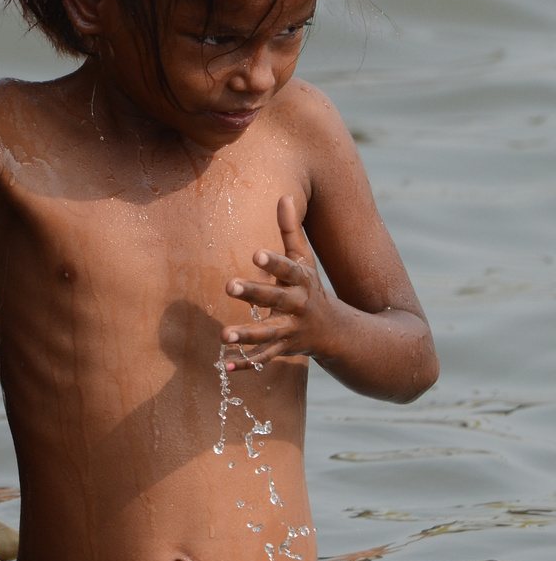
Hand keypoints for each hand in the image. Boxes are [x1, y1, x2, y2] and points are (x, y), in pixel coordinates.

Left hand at [222, 195, 335, 366]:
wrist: (337, 331)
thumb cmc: (310, 286)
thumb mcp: (304, 258)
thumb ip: (290, 230)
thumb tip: (284, 195)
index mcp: (301, 281)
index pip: (287, 269)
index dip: (273, 262)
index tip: (255, 254)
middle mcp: (298, 305)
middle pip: (275, 299)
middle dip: (253, 293)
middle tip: (228, 285)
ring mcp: (291, 330)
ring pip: (268, 334)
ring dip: (246, 335)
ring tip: (223, 335)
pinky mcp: (284, 349)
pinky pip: (264, 358)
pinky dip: (247, 364)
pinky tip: (227, 366)